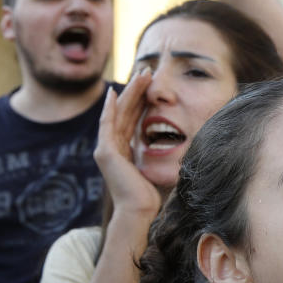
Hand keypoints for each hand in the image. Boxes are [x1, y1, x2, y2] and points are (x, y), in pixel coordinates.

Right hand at [93, 72, 161, 220]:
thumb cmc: (152, 195)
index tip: (149, 84)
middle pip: (124, 112)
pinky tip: (113, 93)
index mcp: (123, 152)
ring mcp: (106, 150)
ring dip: (129, 93)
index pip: (131, 119)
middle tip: (146, 71)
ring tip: (140, 75)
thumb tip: (176, 148)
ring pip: (118, 113)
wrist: (140, 211)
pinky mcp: (106, 152)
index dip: (140, 100)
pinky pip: (107, 124)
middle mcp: (112, 148)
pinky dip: (109, 108)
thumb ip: (157, 156)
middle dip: (136, 91)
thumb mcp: (155, 168)